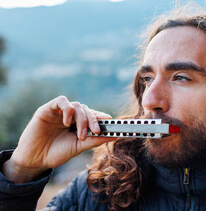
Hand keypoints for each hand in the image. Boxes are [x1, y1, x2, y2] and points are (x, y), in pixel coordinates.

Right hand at [2, 96, 116, 182]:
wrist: (35, 160)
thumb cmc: (57, 153)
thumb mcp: (79, 147)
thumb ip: (95, 140)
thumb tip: (115, 136)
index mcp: (78, 123)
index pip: (93, 115)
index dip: (102, 117)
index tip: (112, 123)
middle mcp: (70, 115)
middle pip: (87, 110)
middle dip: (94, 120)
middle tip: (96, 132)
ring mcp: (59, 112)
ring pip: (77, 105)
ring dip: (82, 118)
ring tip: (80, 134)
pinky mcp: (47, 109)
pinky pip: (61, 101)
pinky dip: (68, 109)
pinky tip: (67, 123)